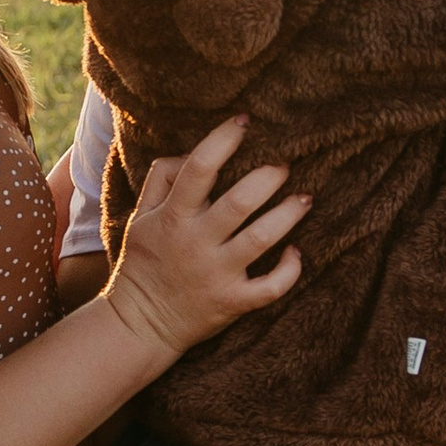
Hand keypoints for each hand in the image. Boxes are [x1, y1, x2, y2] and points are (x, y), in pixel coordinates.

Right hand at [104, 120, 306, 368]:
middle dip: (267, 178)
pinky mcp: (233, 302)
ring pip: (262, 239)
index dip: (223, 140)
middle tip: (283, 165)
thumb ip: (162, 179)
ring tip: (304, 198)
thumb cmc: (144, 263)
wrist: (140, 324)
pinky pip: (271, 287)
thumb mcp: (141, 217)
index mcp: (174, 217)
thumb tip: (192, 152)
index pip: (199, 168)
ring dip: (289, 214)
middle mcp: (196, 243)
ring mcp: (217, 275)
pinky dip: (290, 269)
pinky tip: (296, 252)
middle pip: (239, 202)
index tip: (244, 122)